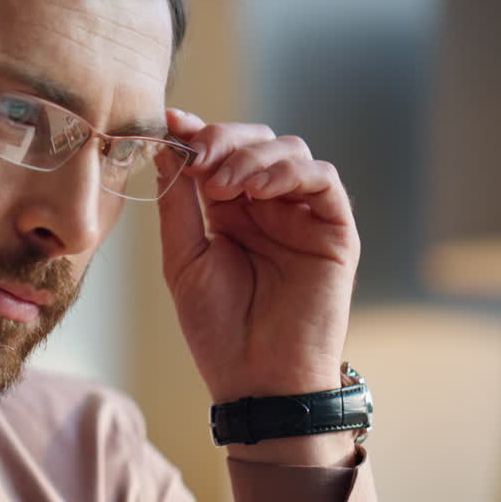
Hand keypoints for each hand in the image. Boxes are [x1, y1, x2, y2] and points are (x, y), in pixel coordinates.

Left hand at [157, 110, 360, 463]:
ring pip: (289, 151)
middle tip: (199, 159)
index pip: (220, 152)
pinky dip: (290, 173)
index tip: (172, 121)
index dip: (198, 132)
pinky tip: (258, 190)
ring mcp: (302, 215)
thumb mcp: (183, 258)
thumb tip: (166, 145)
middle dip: (224, 140)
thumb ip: (177, 203)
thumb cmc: (217, 327)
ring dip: (253, 155)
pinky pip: (322, 180)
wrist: (256, 379)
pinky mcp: (334, 231)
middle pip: (256, 140)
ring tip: (223, 183)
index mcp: (228, 210)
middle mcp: (268, 206)